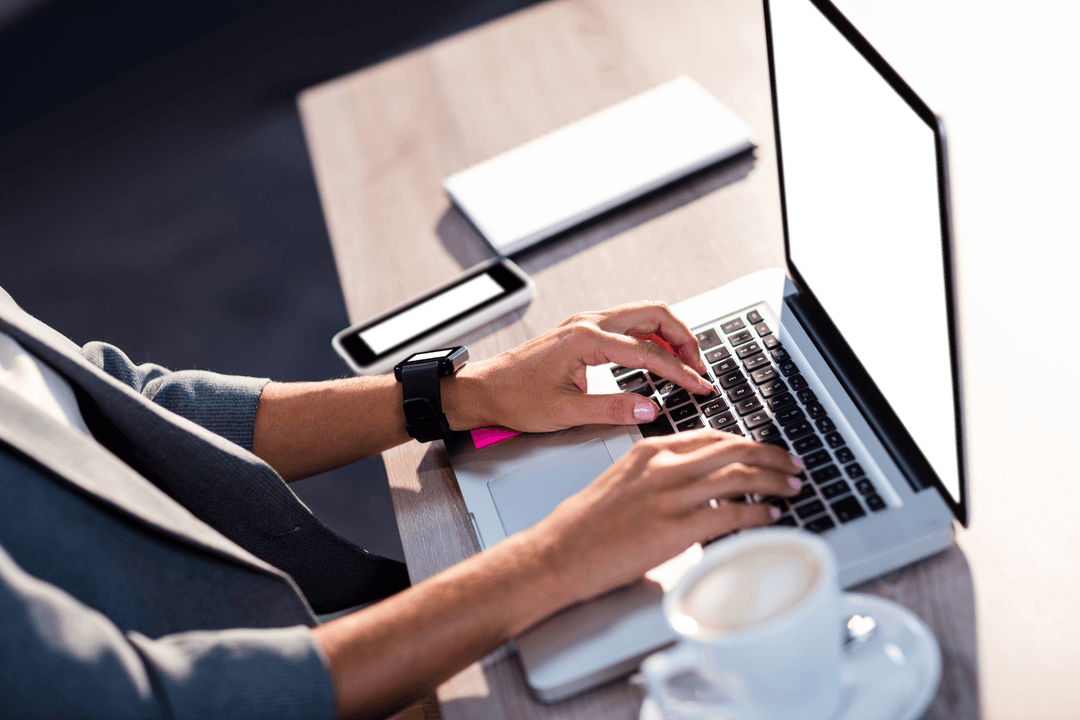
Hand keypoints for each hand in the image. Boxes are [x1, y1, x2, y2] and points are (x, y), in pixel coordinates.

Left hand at [444, 301, 712, 432]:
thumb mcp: (565, 413)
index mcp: (586, 339)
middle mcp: (588, 323)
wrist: (483, 389)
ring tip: (688, 364)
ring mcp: (585, 323)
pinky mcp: (582, 331)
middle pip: (654, 315)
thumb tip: (650, 409)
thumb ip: (612, 410)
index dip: (680, 372)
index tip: (701, 387)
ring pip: (642, 316)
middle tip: (701, 368)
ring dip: (670, 336)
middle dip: (685, 339)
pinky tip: (660, 357)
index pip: (648, 352)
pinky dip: (651, 337)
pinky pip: (628, 325)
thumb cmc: (514, 398)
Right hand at [527, 429, 804, 604]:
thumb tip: (692, 485)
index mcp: (650, 451)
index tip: (765, 451)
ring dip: (775, 481)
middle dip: (771, 456)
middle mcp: (663, 467)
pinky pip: (731, 513)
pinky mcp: (675, 529)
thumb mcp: (622, 482)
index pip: (713, 437)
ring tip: (793, 487)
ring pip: (740, 476)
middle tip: (791, 465)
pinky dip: (759, 512)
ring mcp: (670, 497)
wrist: (558, 552)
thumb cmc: (583, 525)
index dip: (747, 443)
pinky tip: (771, 516)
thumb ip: (658, 475)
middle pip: (734, 450)